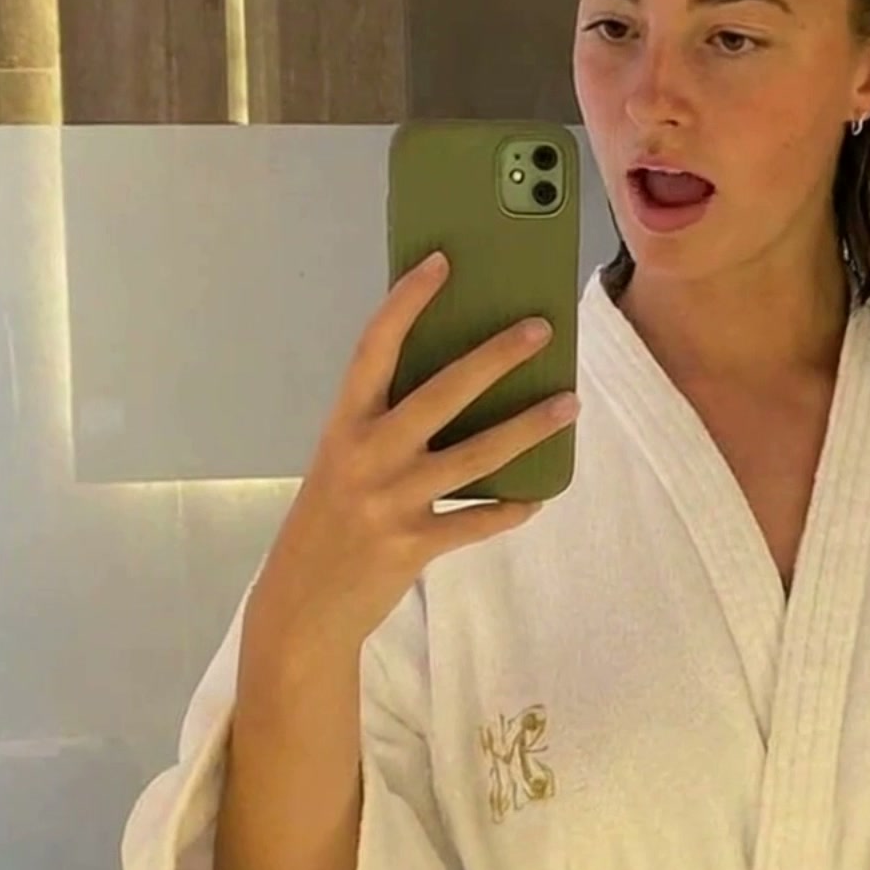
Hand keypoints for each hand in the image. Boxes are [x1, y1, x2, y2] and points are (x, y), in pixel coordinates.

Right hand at [245, 256, 576, 662]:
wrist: (301, 606)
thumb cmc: (328, 521)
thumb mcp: (342, 462)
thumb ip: (384, 425)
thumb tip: (460, 383)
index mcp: (344, 425)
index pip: (375, 347)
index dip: (407, 302)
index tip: (441, 263)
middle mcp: (367, 455)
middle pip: (441, 392)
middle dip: (495, 357)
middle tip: (540, 327)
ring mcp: (391, 501)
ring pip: (475, 455)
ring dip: (528, 427)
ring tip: (568, 404)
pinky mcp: (414, 544)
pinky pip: (477, 520)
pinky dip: (511, 508)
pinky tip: (539, 495)